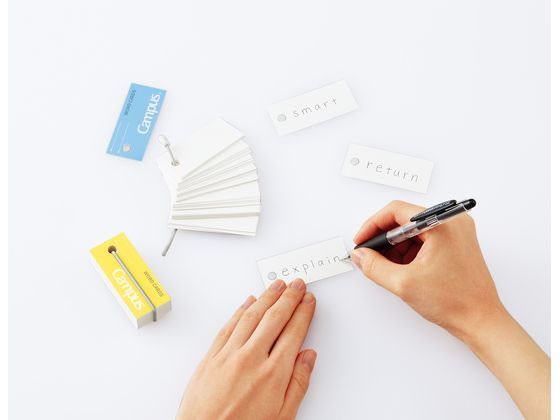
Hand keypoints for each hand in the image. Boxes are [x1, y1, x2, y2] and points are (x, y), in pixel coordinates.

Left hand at [176, 278, 316, 419]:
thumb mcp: (282, 417)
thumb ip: (298, 384)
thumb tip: (308, 357)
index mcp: (274, 373)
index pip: (294, 332)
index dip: (303, 312)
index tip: (309, 301)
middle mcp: (251, 358)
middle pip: (275, 317)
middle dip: (289, 297)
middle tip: (297, 285)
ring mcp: (229, 355)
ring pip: (251, 315)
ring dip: (267, 296)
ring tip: (276, 285)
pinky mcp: (211, 357)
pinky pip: (228, 325)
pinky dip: (240, 310)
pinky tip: (248, 302)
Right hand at [352, 200, 549, 418]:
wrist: (481, 321)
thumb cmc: (455, 302)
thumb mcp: (403, 283)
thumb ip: (374, 266)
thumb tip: (361, 255)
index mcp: (442, 223)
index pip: (396, 211)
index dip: (373, 225)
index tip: (362, 240)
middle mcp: (452, 222)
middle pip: (405, 219)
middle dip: (384, 239)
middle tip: (371, 256)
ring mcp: (456, 232)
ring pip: (413, 230)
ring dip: (396, 247)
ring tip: (389, 268)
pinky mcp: (456, 243)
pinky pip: (425, 239)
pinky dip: (409, 252)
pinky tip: (403, 269)